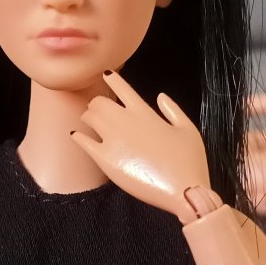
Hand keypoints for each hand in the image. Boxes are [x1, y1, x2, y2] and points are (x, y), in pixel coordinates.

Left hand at [71, 70, 211, 219]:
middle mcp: (126, 122)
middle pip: (99, 102)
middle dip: (97, 104)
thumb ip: (173, 109)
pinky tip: (76, 135)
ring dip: (87, 117)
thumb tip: (161, 96)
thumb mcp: (188, 129)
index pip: (122, 87)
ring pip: (89, 118)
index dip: (112, 79)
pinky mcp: (105, 159)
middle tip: (97, 110)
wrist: (183, 189)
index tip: (106, 75)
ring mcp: (113, 140)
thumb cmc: (189, 161)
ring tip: (88, 122)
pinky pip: (83, 142)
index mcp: (145, 112)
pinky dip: (78, 136)